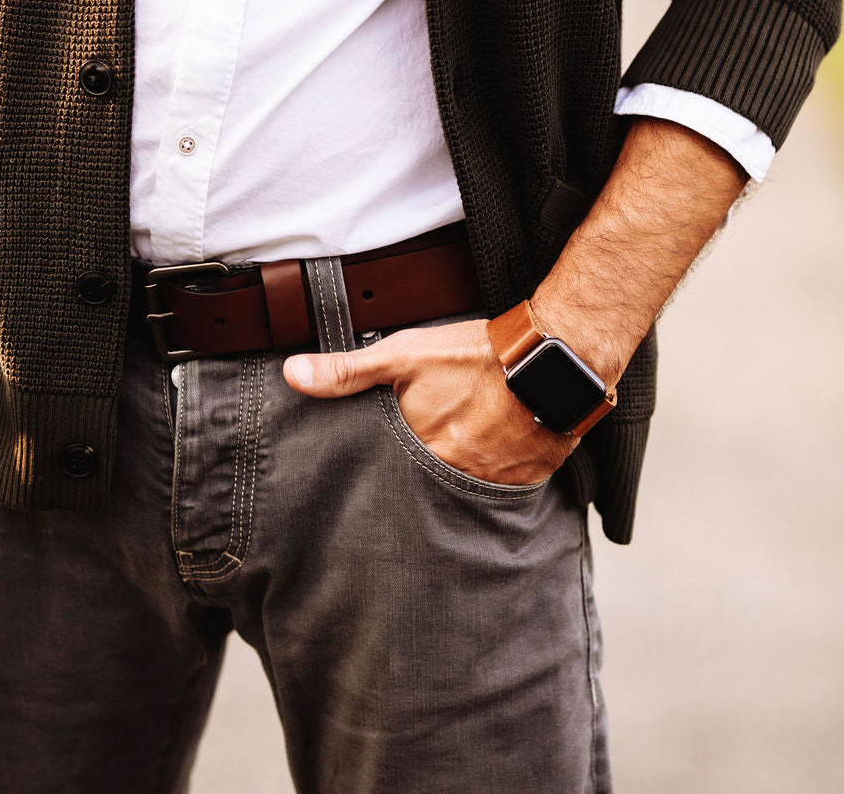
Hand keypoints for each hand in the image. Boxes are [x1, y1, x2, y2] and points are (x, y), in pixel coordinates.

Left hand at [282, 317, 578, 485]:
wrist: (552, 354)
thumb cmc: (475, 354)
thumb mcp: (402, 355)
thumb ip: (347, 371)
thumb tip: (292, 375)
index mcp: (422, 453)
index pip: (390, 483)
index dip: (385, 478)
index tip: (380, 477)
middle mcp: (456, 477)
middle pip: (429, 488)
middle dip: (424, 479)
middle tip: (430, 457)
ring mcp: (495, 482)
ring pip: (467, 489)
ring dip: (463, 473)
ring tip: (465, 451)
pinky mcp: (529, 477)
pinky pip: (505, 486)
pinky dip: (498, 471)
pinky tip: (497, 449)